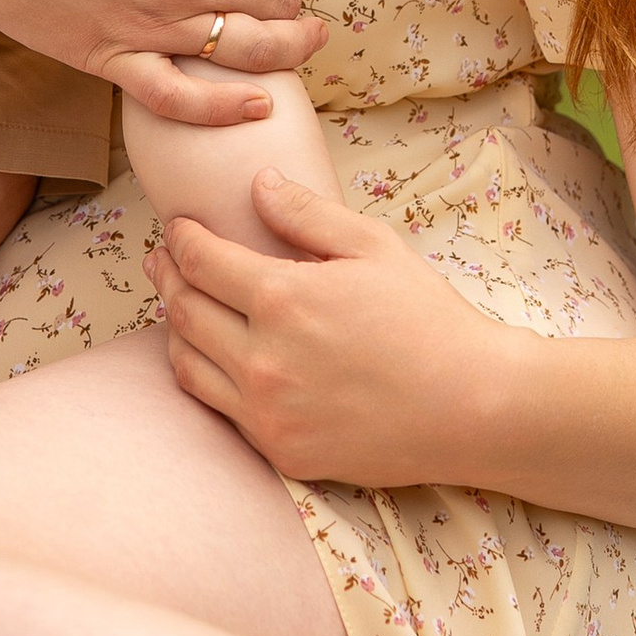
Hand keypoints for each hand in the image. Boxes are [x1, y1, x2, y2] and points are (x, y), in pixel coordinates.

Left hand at [150, 169, 511, 481]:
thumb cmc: (429, 320)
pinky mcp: (281, 451)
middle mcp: (262, 359)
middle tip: (163, 262)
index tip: (178, 230)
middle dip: (167, 279)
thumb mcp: (374, 247)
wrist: (473, 406)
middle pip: (184, 312)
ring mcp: (268, 412)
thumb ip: (308, 214)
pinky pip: (220, 411)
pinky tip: (218, 360)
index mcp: (282, 299)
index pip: (200, 262)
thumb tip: (258, 185)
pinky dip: (208, 379)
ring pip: (188, 366)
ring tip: (184, 309)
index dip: (181, 240)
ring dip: (177, 331)